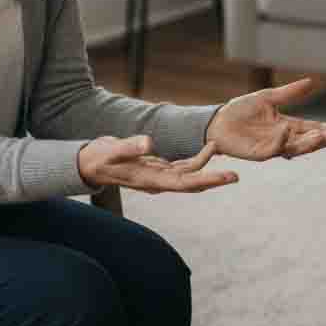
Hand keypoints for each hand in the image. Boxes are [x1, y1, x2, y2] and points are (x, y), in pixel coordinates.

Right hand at [77, 136, 237, 193]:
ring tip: (225, 158)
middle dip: (213, 179)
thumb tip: (149, 142)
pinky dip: (195, 160)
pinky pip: (181, 167)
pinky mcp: (157, 168)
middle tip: (236, 176)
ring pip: (188, 175)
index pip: (184, 183)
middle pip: (191, 183)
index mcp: (150, 180)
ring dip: (207, 168)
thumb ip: (130, 146)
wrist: (89, 162)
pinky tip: (207, 152)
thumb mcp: (112, 150)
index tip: (225, 178)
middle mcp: (157, 181)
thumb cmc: (99, 158)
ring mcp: (158, 176)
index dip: (206, 180)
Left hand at [206, 77, 325, 160]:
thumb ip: (289, 93)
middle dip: (324, 139)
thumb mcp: (268, 97)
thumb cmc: (241, 110)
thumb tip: (311, 82)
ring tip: (323, 136)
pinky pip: (274, 148)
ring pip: (296, 148)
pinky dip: (281, 140)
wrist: (218, 121)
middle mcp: (284, 138)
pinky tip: (287, 130)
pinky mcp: (259, 153)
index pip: (314, 128)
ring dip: (309, 144)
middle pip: (309, 141)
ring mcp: (273, 147)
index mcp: (288, 125)